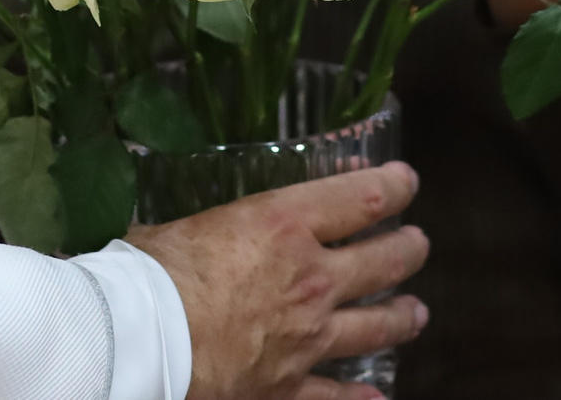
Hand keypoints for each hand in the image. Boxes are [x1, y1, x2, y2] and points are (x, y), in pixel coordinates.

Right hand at [127, 162, 428, 399]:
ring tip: (417, 312)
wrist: (143, 344)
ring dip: (401, 318)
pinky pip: (334, 396)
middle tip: (417, 244)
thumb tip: (186, 224)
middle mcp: (311, 279)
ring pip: (375, 327)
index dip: (394, 186)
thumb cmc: (149, 274)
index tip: (407, 181)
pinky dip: (358, 399)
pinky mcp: (286, 387)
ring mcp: (307, 338)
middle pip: (383, 261)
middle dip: (408, 250)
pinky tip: (377, 399)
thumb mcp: (183, 225)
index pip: (360, 197)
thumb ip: (205, 227)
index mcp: (284, 225)